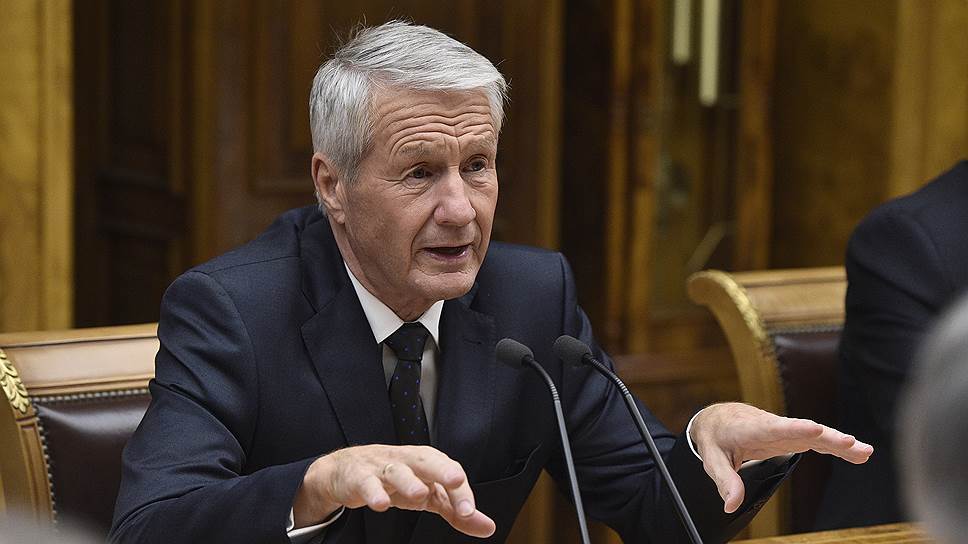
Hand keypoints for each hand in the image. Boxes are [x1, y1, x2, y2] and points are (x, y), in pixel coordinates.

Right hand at [293, 444, 495, 537]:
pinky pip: (367, 483)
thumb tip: (487, 527)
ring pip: (397, 470)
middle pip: (427, 460)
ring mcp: (383, 468)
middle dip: (442, 469)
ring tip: (419, 494)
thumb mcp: (429, 496)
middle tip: (456, 480)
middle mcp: (408, 461)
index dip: (461, 492)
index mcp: (428, 463)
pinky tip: (381, 504)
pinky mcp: (360, 477)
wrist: (348, 471)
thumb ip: (456, 512)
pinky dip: (374, 492)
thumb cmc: (396, 481)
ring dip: (408, 482)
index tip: (469, 512)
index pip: (450, 472)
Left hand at [689, 402, 872, 513]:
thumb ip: (725, 481)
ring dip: (840, 443)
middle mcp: (774, 426)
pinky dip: (835, 447)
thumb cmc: (716, 437)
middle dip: (828, 437)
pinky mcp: (792, 436)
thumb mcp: (713, 459)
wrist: (719, 419)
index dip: (795, 428)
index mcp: (753, 428)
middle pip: (805, 432)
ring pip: (816, 435)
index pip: (776, 428)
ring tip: (865, 452)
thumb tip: (731, 505)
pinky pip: (816, 441)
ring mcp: (786, 430)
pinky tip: (857, 454)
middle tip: (852, 444)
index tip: (815, 428)